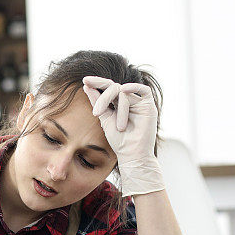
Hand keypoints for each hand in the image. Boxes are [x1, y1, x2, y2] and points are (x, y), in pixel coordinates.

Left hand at [81, 76, 164, 196]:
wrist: (131, 154)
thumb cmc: (118, 140)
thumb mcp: (104, 118)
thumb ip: (97, 102)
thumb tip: (86, 85)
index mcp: (116, 103)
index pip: (107, 87)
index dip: (97, 82)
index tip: (85, 80)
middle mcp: (128, 100)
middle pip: (113, 87)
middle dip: (103, 97)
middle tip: (97, 113)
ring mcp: (138, 102)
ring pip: (123, 93)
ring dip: (119, 110)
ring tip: (119, 127)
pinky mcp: (149, 105)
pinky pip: (143, 90)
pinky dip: (134, 87)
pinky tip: (125, 90)